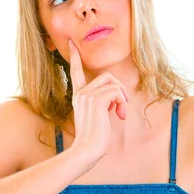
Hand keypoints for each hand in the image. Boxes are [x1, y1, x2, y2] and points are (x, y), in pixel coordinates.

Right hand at [67, 39, 128, 162]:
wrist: (87, 150)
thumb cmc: (94, 139)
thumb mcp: (96, 117)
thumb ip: (102, 103)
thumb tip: (115, 97)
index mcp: (78, 96)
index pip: (76, 72)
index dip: (75, 57)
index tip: (71, 43)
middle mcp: (80, 93)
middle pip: (107, 76)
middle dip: (119, 89)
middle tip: (122, 107)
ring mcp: (87, 96)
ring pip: (114, 84)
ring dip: (122, 98)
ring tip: (120, 113)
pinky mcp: (96, 100)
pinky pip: (116, 92)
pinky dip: (122, 103)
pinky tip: (119, 116)